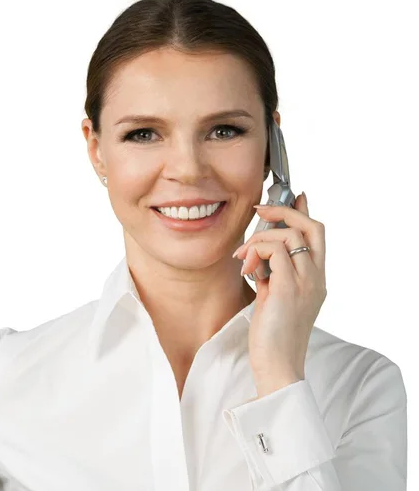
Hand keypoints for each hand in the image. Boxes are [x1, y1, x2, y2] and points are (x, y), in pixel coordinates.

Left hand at [232, 192, 326, 397]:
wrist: (278, 365)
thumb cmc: (273, 335)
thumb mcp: (275, 297)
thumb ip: (274, 275)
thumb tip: (262, 255)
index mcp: (315, 279)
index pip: (317, 235)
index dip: (305, 211)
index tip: (294, 196)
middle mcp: (316, 278)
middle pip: (312, 227)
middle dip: (285, 210)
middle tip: (262, 210)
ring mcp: (305, 283)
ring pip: (289, 235)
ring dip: (260, 238)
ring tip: (244, 258)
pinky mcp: (288, 289)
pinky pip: (275, 251)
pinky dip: (257, 252)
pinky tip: (246, 268)